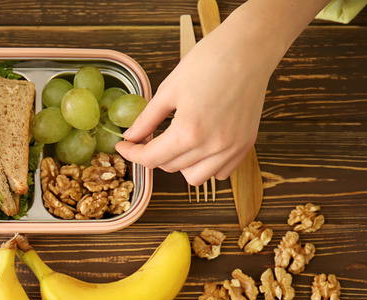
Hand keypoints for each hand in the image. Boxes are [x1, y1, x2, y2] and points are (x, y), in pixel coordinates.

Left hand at [115, 0, 330, 185]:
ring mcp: (232, 148)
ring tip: (176, 143)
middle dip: (154, 154)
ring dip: (180, 165)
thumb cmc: (208, 62)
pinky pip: (220, 172)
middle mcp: (212, 146)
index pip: (150, 158)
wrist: (249, 49)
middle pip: (170, 167)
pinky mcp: (246, 144)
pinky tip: (200, 147)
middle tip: (149, 137)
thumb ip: (147, 119)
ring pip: (195, 177)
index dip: (132, 153)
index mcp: (188, 132)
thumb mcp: (168, 90)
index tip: (124, 146)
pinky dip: (206, 165)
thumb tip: (131, 136)